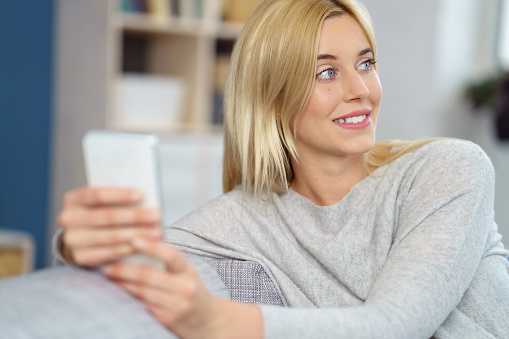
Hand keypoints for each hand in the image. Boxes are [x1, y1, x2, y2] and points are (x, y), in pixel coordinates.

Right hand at [57, 187, 162, 266]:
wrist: (80, 238)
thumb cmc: (99, 214)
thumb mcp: (102, 202)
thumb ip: (116, 198)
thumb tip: (144, 197)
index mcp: (72, 199)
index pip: (96, 194)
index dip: (120, 194)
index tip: (142, 194)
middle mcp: (67, 219)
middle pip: (107, 216)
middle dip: (135, 216)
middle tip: (157, 216)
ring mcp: (72, 240)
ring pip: (110, 236)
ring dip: (137, 234)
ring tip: (156, 232)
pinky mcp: (80, 258)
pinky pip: (109, 253)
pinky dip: (129, 249)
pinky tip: (145, 245)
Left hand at [102, 239, 263, 338]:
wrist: (208, 321)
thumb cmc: (193, 291)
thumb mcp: (187, 273)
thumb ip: (169, 261)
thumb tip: (141, 243)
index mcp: (189, 271)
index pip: (171, 255)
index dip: (153, 247)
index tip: (134, 239)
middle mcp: (184, 288)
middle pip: (149, 276)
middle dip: (124, 269)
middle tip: (107, 263)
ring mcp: (175, 306)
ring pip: (141, 292)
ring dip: (121, 283)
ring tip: (107, 274)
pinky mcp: (166, 320)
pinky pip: (142, 305)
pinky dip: (128, 296)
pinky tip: (117, 290)